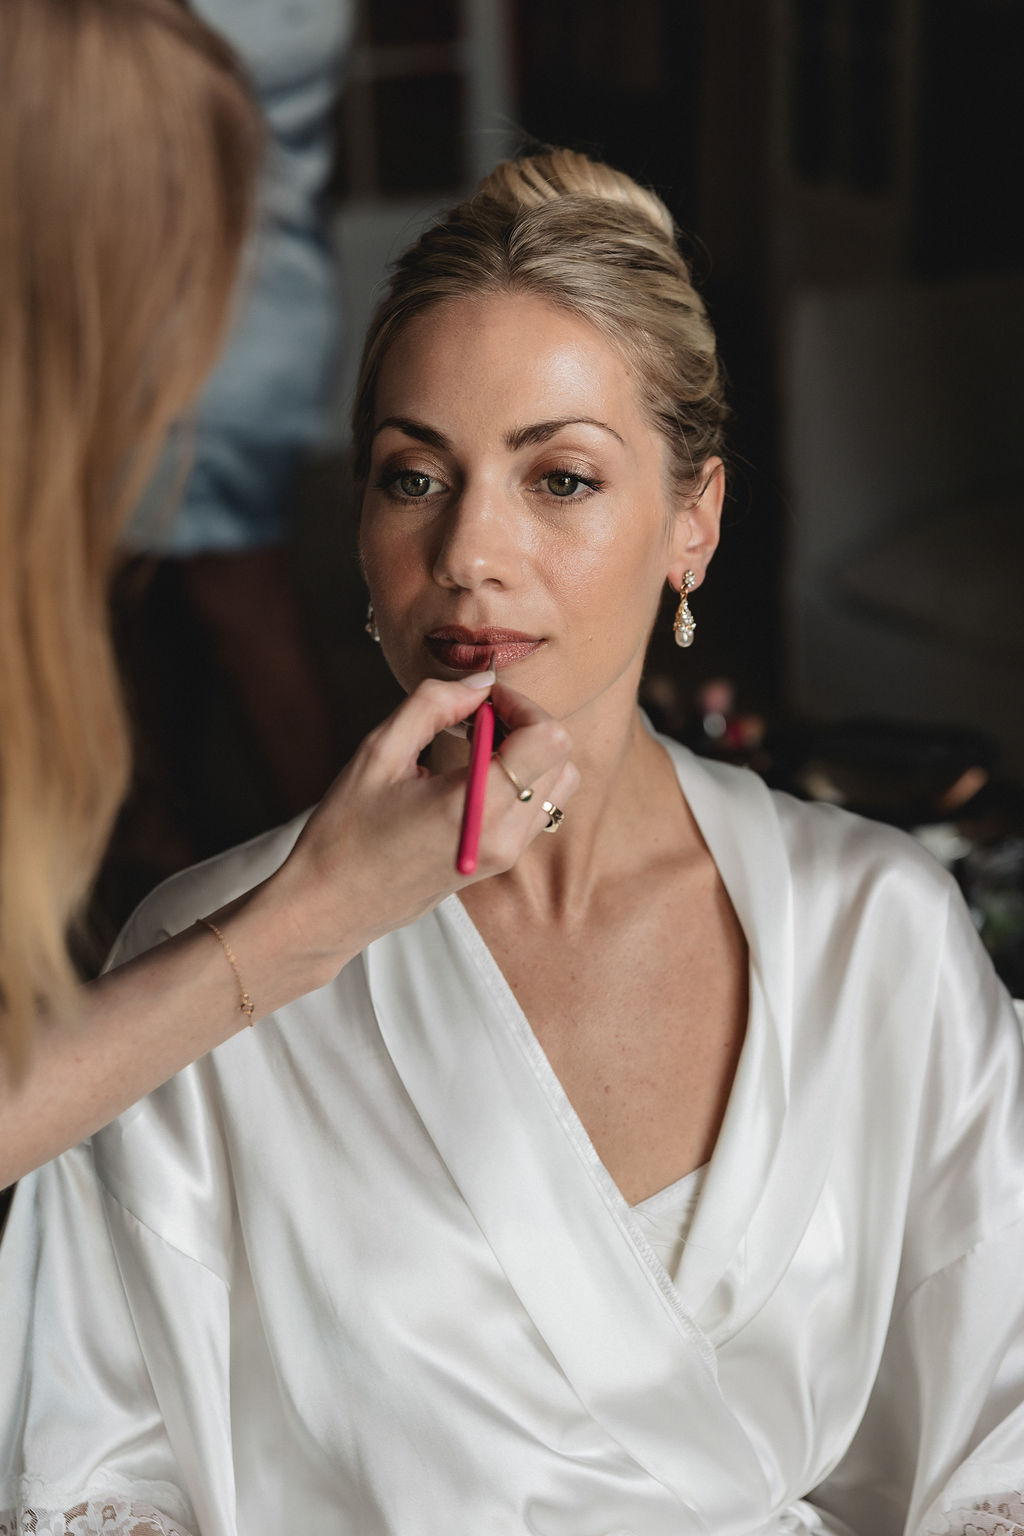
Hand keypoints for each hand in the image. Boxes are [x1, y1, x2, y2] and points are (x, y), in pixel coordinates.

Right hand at [264, 674, 578, 977]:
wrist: (331, 906)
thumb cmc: (346, 830)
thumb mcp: (379, 751)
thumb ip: (434, 704)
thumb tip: (481, 683)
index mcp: (476, 806)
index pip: (549, 739)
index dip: (522, 705)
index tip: (481, 702)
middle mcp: (504, 835)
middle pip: (561, 757)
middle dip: (526, 725)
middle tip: (474, 718)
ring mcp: (506, 854)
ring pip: (557, 783)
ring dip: (527, 752)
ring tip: (474, 745)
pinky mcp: (500, 862)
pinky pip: (536, 807)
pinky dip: (519, 778)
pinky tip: (472, 774)